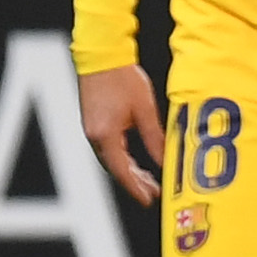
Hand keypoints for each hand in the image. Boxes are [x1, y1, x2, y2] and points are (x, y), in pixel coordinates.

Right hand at [78, 63, 163, 205]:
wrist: (102, 56)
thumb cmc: (124, 79)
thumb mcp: (145, 110)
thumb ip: (155, 138)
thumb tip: (166, 161)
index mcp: (105, 136)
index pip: (121, 171)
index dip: (135, 188)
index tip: (149, 200)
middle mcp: (94, 136)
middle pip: (115, 168)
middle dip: (135, 183)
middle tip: (154, 193)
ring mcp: (91, 130)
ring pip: (111, 160)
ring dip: (129, 172)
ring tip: (149, 182)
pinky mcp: (93, 123)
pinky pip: (108, 149)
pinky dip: (123, 159)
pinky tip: (136, 163)